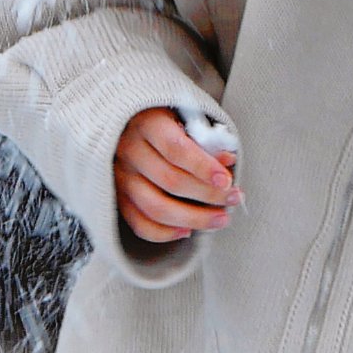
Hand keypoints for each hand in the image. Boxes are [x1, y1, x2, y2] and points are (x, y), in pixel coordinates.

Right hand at [113, 108, 238, 247]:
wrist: (127, 126)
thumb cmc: (165, 122)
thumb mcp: (186, 119)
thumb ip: (206, 140)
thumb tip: (227, 162)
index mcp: (147, 124)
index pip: (176, 149)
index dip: (203, 167)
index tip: (226, 180)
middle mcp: (129, 151)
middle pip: (170, 181)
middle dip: (208, 195)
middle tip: (234, 198)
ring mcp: (121, 178)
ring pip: (156, 208)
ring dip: (194, 219)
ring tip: (220, 219)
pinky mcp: (118, 198)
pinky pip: (140, 224)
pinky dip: (166, 233)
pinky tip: (188, 230)